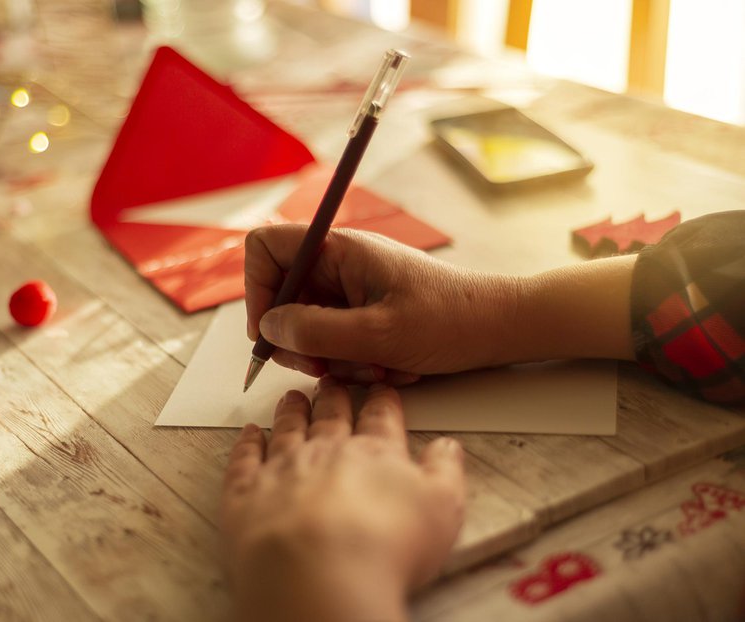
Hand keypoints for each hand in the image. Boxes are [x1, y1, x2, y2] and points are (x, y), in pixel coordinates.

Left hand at [220, 378, 465, 621]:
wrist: (319, 573)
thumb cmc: (383, 546)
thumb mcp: (442, 509)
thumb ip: (446, 472)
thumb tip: (448, 447)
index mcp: (374, 454)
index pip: (380, 418)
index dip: (382, 402)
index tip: (380, 389)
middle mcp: (325, 452)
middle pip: (330, 416)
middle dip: (333, 397)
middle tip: (331, 383)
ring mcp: (282, 469)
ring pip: (287, 429)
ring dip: (291, 412)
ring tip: (292, 397)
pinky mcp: (245, 493)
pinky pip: (244, 459)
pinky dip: (246, 443)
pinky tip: (248, 433)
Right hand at [244, 225, 635, 383]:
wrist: (501, 327)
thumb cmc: (451, 320)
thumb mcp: (378, 333)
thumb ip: (315, 330)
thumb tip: (269, 328)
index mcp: (339, 249)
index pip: (266, 249)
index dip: (257, 289)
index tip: (273, 331)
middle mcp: (339, 264)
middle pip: (282, 297)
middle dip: (299, 339)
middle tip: (325, 367)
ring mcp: (351, 288)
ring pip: (308, 325)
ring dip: (331, 356)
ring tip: (372, 367)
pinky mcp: (365, 310)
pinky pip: (335, 338)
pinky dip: (352, 359)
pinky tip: (387, 366)